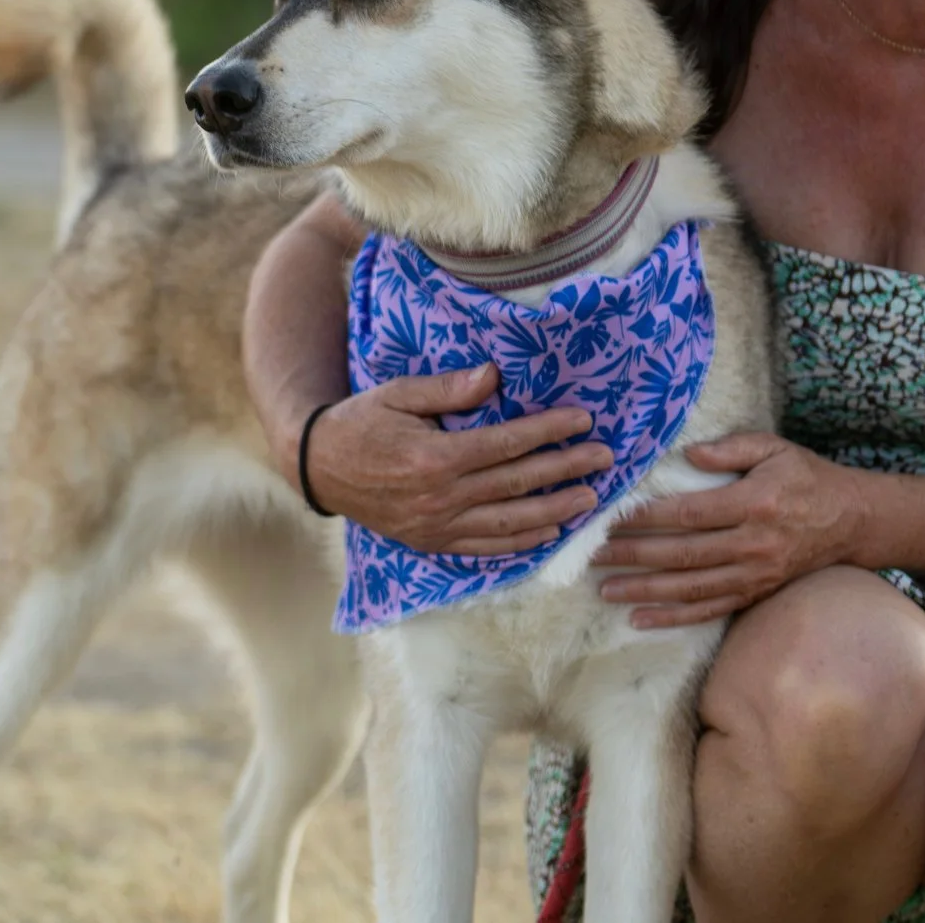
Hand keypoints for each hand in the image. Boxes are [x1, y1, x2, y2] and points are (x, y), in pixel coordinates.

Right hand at [299, 364, 612, 556]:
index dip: (550, 432)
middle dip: (566, 469)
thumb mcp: (399, 393)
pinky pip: (485, 548)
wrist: (320, 467)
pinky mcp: (431, 543)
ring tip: (591, 499)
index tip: (583, 420)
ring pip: (509, 523)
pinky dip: (521, 543)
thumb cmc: (363, 421)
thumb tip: (494, 376)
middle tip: (604, 458)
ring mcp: (437, 526)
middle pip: (518, 483)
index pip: (508, 444)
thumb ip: (448, 388)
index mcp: (436, 456)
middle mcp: (441, 497)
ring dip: (555, 511)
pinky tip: (549, 532)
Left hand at [592, 433, 859, 628]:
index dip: (648, 517)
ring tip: (604, 588)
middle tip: (592, 554)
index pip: (689, 514)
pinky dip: (673, 618)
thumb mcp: (775, 448)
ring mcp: (753, 575)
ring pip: (690, 589)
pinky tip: (640, 619)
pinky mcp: (755, 594)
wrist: (852, 521)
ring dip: (644, 591)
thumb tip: (689, 452)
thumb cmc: (807, 477)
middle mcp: (751, 545)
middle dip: (633, 556)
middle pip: (682, 555)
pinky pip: (709, 610)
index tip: (611, 515)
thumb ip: (731, 447)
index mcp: (753, 503)